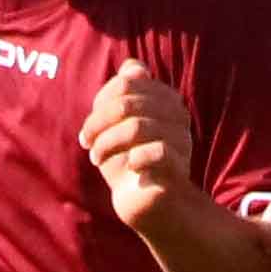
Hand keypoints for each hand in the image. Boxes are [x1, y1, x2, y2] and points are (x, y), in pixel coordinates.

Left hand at [77, 51, 193, 229]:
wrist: (145, 204)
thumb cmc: (127, 161)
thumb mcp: (117, 126)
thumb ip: (121, 94)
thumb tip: (132, 67)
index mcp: (164, 98)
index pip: (126, 83)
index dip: (100, 103)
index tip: (88, 131)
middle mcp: (177, 114)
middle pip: (128, 102)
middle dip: (98, 124)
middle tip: (88, 144)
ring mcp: (182, 140)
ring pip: (138, 126)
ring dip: (107, 144)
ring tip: (97, 160)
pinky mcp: (180, 166)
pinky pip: (159, 152)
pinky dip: (135, 158)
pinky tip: (129, 167)